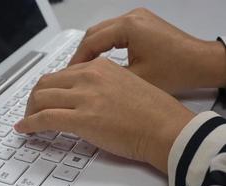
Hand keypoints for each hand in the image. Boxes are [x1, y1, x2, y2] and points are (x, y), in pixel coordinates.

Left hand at [15, 57, 194, 172]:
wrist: (165, 128)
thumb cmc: (152, 111)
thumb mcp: (123, 85)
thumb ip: (100, 86)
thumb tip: (83, 97)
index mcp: (99, 67)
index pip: (62, 73)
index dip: (49, 87)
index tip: (45, 96)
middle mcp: (89, 78)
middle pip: (46, 83)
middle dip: (35, 98)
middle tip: (33, 109)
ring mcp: (84, 97)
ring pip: (41, 99)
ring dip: (30, 110)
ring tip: (28, 120)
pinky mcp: (82, 119)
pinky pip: (44, 118)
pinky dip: (30, 123)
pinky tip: (25, 129)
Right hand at [70, 8, 225, 92]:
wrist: (201, 63)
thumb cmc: (177, 70)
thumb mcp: (137, 79)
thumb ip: (108, 78)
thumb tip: (89, 83)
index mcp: (129, 27)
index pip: (91, 41)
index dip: (77, 59)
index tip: (69, 74)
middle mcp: (132, 17)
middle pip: (94, 33)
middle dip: (82, 52)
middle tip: (73, 71)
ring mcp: (137, 18)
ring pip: (103, 31)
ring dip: (92, 48)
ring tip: (84, 67)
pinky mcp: (141, 24)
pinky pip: (114, 32)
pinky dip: (104, 45)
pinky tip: (100, 58)